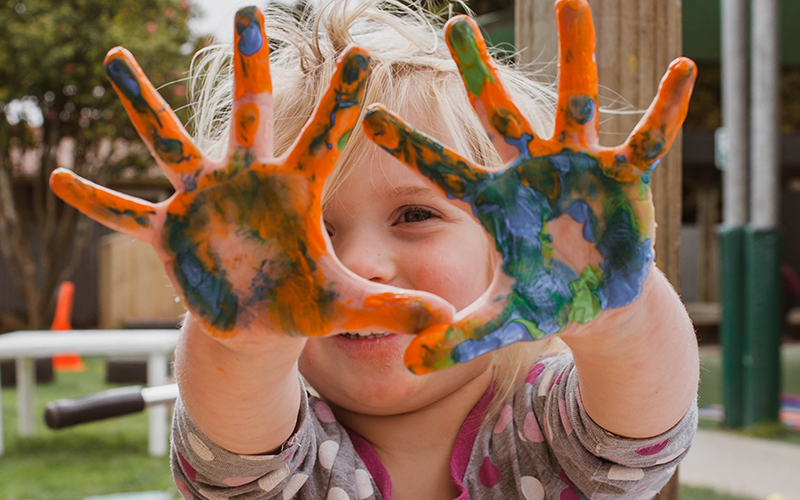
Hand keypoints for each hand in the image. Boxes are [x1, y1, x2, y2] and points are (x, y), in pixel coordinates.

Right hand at [51, 6, 451, 341]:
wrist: (258, 321)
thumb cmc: (302, 302)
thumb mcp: (345, 305)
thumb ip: (390, 307)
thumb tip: (445, 320)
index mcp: (295, 192)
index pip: (324, 138)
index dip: (342, 101)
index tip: (361, 54)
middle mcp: (247, 182)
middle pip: (248, 115)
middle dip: (248, 68)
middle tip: (247, 12)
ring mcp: (203, 201)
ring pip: (170, 144)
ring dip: (143, 106)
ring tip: (116, 59)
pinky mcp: (169, 232)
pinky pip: (126, 213)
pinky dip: (97, 200)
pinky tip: (57, 179)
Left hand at [363, 0, 695, 372]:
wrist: (596, 299)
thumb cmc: (544, 299)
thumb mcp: (500, 320)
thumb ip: (455, 339)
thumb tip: (406, 367)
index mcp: (495, 202)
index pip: (443, 170)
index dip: (409, 145)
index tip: (367, 113)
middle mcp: (530, 172)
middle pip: (498, 114)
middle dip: (479, 71)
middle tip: (456, 21)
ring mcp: (576, 168)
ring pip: (574, 103)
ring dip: (576, 55)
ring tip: (570, 1)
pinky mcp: (622, 177)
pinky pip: (644, 138)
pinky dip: (663, 109)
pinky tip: (683, 71)